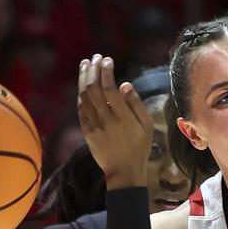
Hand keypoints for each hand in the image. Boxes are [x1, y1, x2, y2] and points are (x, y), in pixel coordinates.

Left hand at [77, 55, 153, 188]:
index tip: (108, 60)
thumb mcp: (146, 126)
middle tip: (96, 57)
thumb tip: (125, 85)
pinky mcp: (87, 131)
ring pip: (84, 96)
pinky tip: (84, 85)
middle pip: (92, 88)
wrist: (123, 171)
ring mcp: (94, 125)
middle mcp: (105, 119)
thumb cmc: (140, 147)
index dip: (106, 71)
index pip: (108, 87)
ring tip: (86, 64)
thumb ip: (136, 104)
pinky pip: (80, 109)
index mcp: (122, 117)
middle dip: (93, 69)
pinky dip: (81, 94)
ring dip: (83, 78)